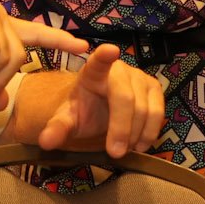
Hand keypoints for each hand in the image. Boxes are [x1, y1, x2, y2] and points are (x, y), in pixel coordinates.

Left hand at [36, 44, 164, 158]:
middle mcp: (119, 69)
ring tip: (124, 149)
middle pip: (125, 98)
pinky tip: (139, 144)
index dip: (104, 56)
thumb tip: (45, 142)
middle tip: (114, 152)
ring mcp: (140, 77)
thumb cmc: (84, 110)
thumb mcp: (68, 120)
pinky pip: (158, 111)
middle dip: (121, 128)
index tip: (109, 51)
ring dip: (136, 134)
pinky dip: (150, 132)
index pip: (98, 61)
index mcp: (93, 71)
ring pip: (144, 108)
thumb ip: (57, 128)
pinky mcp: (154, 88)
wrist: (100, 109)